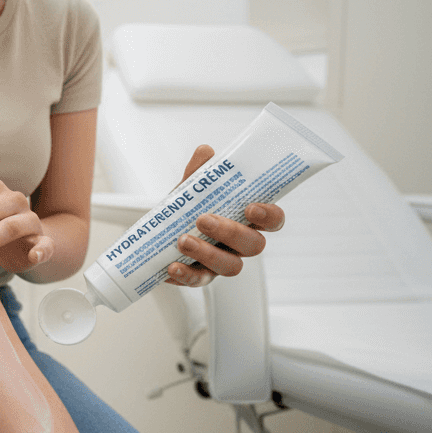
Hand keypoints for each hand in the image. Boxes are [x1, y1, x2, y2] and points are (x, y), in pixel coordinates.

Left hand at [166, 145, 285, 287]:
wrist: (159, 233)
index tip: (251, 207)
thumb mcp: (192, 189)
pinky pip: (198, 281)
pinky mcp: (200, 277)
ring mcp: (221, 262)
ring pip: (230, 267)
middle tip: (203, 219)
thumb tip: (205, 152)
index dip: (270, 216)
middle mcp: (239, 244)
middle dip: (231, 232)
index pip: (273, 220)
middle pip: (253, 245)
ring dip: (207, 253)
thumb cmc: (186, 210)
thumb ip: (200, 172)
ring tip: (183, 240)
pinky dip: (186, 275)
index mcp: (245, 219)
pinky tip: (172, 266)